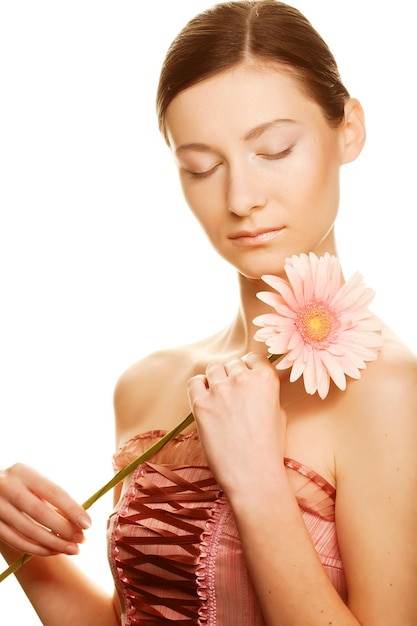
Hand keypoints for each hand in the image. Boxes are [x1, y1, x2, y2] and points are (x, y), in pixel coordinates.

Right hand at [0, 463, 90, 556]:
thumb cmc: (20, 485)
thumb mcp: (34, 481)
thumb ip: (53, 499)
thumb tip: (78, 522)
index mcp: (24, 472)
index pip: (54, 492)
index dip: (72, 509)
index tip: (88, 524)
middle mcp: (8, 487)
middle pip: (40, 513)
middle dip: (64, 529)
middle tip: (81, 540)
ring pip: (28, 531)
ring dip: (53, 543)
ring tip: (72, 549)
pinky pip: (16, 541)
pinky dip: (36, 549)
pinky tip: (52, 551)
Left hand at [187, 352, 284, 491]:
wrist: (254, 476)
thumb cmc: (269, 448)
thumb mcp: (279, 413)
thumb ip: (266, 391)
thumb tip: (253, 381)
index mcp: (266, 378)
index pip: (253, 358)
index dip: (249, 369)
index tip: (247, 380)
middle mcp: (243, 378)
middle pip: (232, 363)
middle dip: (232, 376)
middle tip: (233, 396)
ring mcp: (220, 390)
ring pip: (213, 368)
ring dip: (216, 379)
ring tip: (220, 399)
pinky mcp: (200, 404)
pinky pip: (194, 382)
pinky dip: (199, 387)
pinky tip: (206, 401)